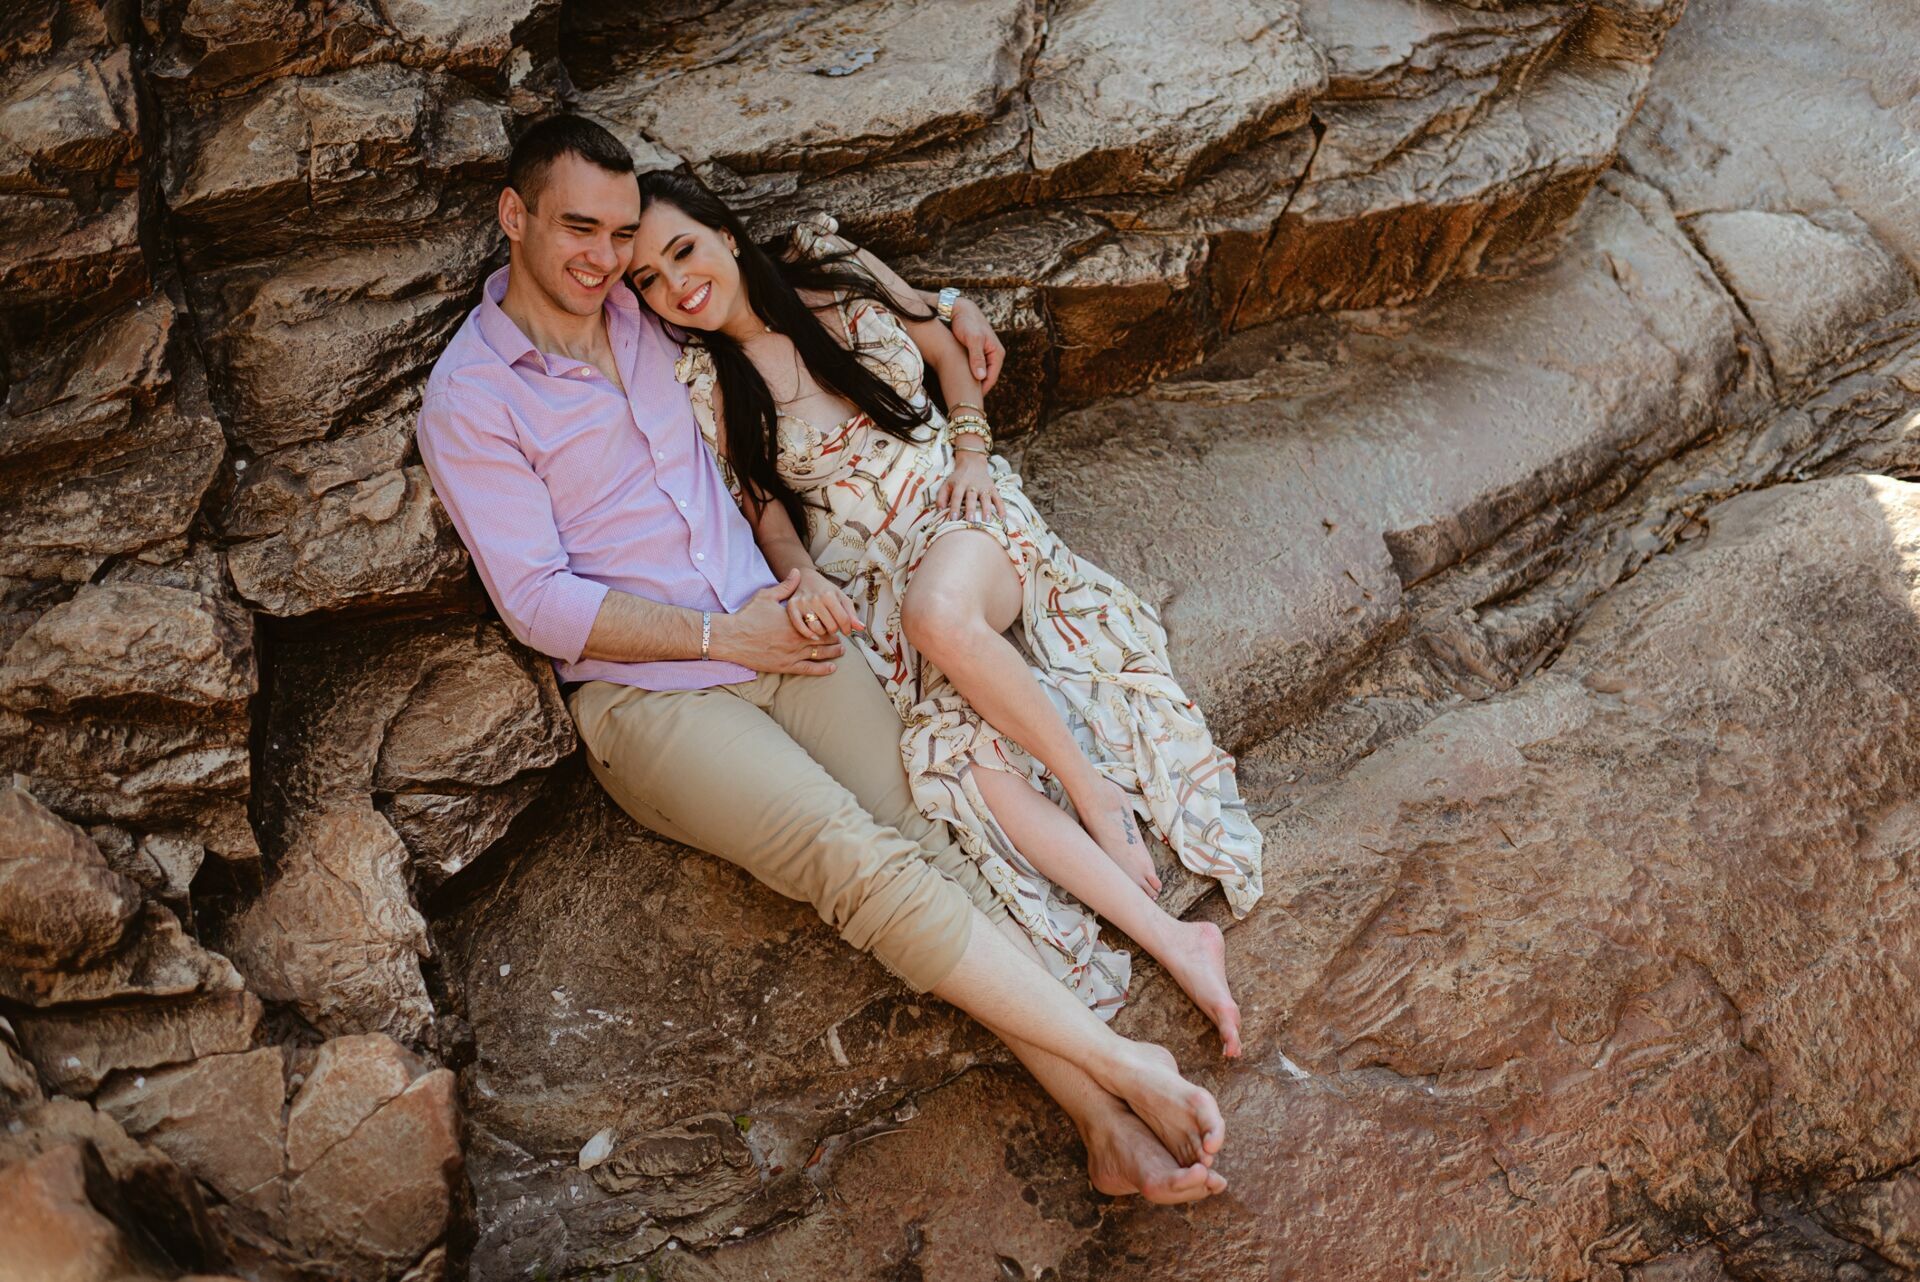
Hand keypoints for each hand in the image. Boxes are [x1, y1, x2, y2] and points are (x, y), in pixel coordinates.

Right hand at [709, 570, 844, 674]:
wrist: (732, 638)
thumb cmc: (748, 616)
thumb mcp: (766, 596)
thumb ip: (786, 586)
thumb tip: (798, 572)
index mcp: (795, 621)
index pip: (821, 621)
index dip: (832, 621)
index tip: (837, 620)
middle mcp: (797, 638)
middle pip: (824, 638)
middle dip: (835, 637)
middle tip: (843, 635)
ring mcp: (792, 654)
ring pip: (820, 654)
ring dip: (833, 652)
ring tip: (841, 650)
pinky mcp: (785, 666)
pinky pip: (809, 669)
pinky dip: (822, 669)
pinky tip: (832, 668)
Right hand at [788, 566, 862, 641]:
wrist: (804, 577)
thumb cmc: (825, 589)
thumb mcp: (841, 597)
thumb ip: (851, 613)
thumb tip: (861, 628)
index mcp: (830, 595)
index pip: (844, 620)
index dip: (847, 629)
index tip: (846, 630)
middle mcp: (816, 599)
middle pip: (831, 627)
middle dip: (834, 629)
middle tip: (833, 625)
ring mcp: (803, 604)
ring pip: (817, 629)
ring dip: (822, 632)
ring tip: (823, 626)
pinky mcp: (792, 608)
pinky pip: (801, 627)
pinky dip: (808, 634)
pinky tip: (814, 634)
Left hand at [938, 452, 1005, 523]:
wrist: (972, 463)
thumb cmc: (957, 478)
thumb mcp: (947, 484)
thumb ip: (941, 496)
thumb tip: (939, 510)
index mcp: (960, 484)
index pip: (956, 496)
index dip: (954, 507)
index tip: (953, 518)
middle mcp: (972, 485)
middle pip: (971, 497)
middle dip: (971, 509)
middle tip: (971, 520)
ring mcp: (984, 487)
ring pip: (986, 498)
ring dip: (987, 509)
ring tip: (987, 521)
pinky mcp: (992, 488)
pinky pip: (998, 499)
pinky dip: (1001, 508)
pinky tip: (1003, 518)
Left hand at [948, 297, 1004, 393]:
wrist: (959, 308)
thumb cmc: (966, 322)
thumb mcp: (972, 339)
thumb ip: (976, 358)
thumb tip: (981, 377)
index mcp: (997, 353)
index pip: (991, 378)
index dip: (981, 390)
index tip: (970, 400)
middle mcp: (993, 355)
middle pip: (986, 377)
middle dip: (977, 388)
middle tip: (964, 399)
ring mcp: (985, 354)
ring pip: (980, 373)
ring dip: (972, 382)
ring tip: (960, 392)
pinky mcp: (976, 352)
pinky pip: (974, 367)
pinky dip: (968, 374)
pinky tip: (957, 380)